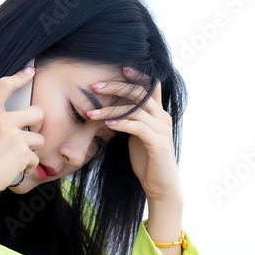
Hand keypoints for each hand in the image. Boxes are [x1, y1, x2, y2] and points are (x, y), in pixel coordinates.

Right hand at [0, 66, 43, 202]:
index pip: (4, 86)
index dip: (20, 77)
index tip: (30, 72)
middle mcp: (1, 121)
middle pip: (36, 111)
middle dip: (37, 123)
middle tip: (31, 133)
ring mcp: (14, 136)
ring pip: (39, 138)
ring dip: (32, 150)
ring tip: (18, 159)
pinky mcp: (23, 152)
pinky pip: (35, 158)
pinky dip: (29, 166)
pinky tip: (16, 171)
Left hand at [86, 67, 181, 204]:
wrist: (162, 186)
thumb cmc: (148, 161)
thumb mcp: (137, 136)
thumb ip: (131, 120)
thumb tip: (113, 109)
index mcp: (159, 114)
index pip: (151, 86)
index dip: (137, 75)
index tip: (119, 68)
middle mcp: (163, 118)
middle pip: (140, 93)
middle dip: (116, 86)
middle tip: (94, 86)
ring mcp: (162, 130)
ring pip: (135, 110)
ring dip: (110, 109)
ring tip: (91, 111)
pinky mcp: (158, 144)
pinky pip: (138, 127)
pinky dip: (121, 123)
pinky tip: (107, 123)